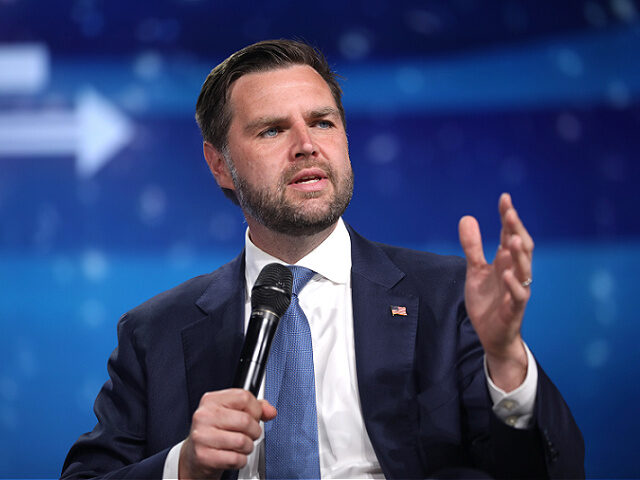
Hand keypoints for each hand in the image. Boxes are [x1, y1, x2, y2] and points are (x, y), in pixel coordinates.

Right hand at [179, 389, 276, 479]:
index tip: (253, 416)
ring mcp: (202, 436)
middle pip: (245, 420)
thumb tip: (270, 411)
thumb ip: (255, 408)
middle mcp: (204, 415)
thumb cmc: (215, 432)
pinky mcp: (204, 456)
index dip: (255, 409)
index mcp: (211, 400)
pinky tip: (233, 456)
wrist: (194, 456)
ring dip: (248, 447)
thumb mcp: (231, 413)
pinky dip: (240, 460)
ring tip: (241, 446)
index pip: (244, 397)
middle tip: (249, 434)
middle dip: (254, 431)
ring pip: (242, 441)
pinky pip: (236, 459)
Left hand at [458, 193, 533, 390]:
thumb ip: (472, 246)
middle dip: (516, 229)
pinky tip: (507, 273)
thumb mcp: (475, 270)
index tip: (504, 198)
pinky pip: (518, 295)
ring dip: (519, 255)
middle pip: (521, 247)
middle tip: (510, 212)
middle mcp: (514, 272)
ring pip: (524, 269)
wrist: (491, 334)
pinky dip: (514, 285)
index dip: (507, 217)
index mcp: (505, 261)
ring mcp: (516, 290)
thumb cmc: (487, 301)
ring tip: (512, 239)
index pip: (509, 234)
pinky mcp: (513, 308)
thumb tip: (467, 218)